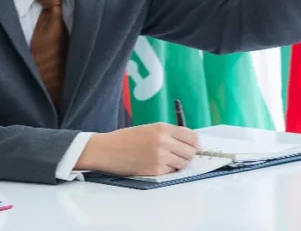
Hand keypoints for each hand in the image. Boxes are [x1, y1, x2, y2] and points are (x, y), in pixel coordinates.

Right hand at [76, 123, 198, 175]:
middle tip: (178, 155)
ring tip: (165, 159)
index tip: (191, 146)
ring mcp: (161, 158)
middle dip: (187, 154)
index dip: (194, 143)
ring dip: (178, 163)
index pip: (192, 137)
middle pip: (191, 152)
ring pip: (184, 164)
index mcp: (162, 128)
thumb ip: (168, 134)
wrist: (106, 150)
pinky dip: (167, 170)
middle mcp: (164, 142)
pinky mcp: (156, 171)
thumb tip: (189, 143)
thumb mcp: (148, 129)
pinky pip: (171, 172)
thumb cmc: (125, 139)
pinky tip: (155, 164)